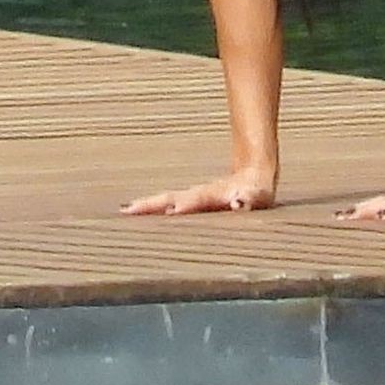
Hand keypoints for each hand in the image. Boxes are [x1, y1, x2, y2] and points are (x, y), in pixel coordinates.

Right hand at [121, 166, 276, 215]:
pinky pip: (167, 203)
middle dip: (151, 205)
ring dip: (147, 206)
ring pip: (166, 200)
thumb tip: (239, 202)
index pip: (194, 201)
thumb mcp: (259, 195)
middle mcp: (198, 196)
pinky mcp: (190, 202)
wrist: (253, 173)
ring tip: (125, 210)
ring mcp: (193, 198)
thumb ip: (249, 198)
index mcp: (213, 195)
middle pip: (171, 198)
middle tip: (127, 210)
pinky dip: (150, 207)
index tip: (169, 211)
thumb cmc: (257, 191)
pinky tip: (133, 211)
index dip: (183, 206)